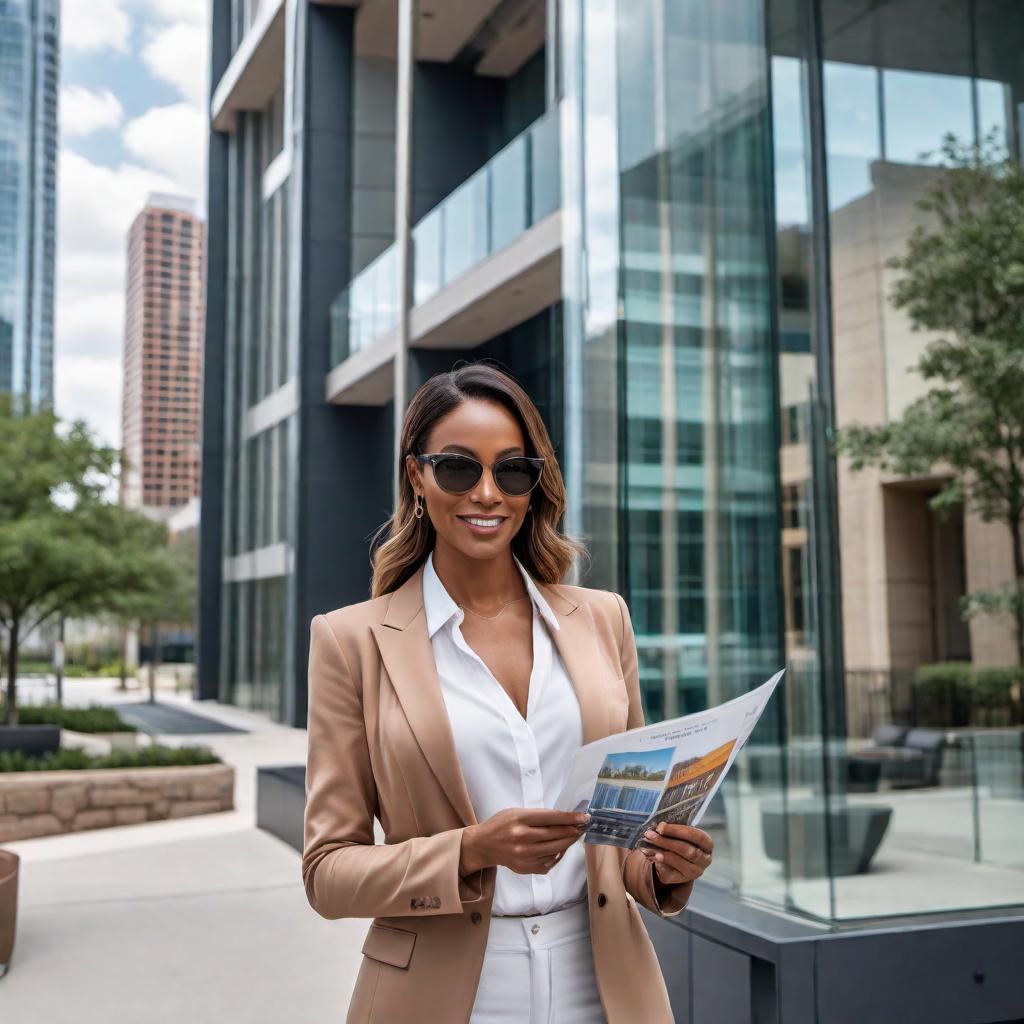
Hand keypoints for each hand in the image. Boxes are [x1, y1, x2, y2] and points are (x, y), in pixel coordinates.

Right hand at [460, 808, 589, 876]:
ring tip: (573, 835)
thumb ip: (538, 816)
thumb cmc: (501, 825)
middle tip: (583, 826)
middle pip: (556, 834)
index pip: (551, 818)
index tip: (585, 817)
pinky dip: (557, 854)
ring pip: (556, 849)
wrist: (483, 846)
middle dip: (573, 830)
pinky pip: (549, 861)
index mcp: (520, 819)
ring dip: (568, 842)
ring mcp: (524, 855)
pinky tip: (558, 847)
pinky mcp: (526, 868)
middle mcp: (522, 838)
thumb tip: (564, 818)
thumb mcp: (516, 812)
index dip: (570, 818)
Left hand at [639, 823, 713, 885]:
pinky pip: (670, 873)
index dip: (678, 831)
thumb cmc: (679, 840)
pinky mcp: (682, 880)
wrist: (676, 859)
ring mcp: (695, 872)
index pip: (697, 836)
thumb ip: (673, 830)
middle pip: (687, 851)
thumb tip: (659, 827)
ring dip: (662, 852)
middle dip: (666, 841)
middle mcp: (704, 860)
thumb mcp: (680, 833)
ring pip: (679, 862)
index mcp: (707, 845)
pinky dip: (660, 864)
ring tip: (649, 845)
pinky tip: (653, 857)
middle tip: (650, 834)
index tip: (661, 826)